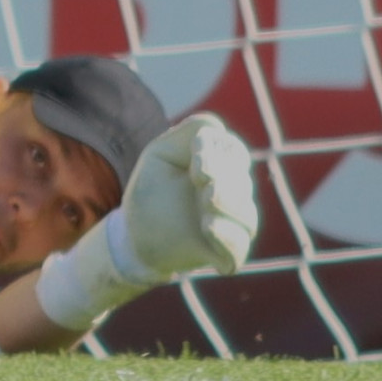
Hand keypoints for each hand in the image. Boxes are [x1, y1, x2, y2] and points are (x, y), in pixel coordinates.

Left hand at [118, 115, 257, 282]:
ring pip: (247, 215)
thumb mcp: (162, 153)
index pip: (234, 152)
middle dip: (223, 175)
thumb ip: (189, 133)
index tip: (195, 160)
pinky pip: (239, 247)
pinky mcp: (223, 253)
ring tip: (206, 199)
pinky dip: (228, 236)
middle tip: (198, 177)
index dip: (219, 151)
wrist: (134, 233)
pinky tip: (209, 225)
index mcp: (218, 168)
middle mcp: (230, 195)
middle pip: (243, 181)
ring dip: (229, 203)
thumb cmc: (150, 189)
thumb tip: (219, 128)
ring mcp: (228, 225)